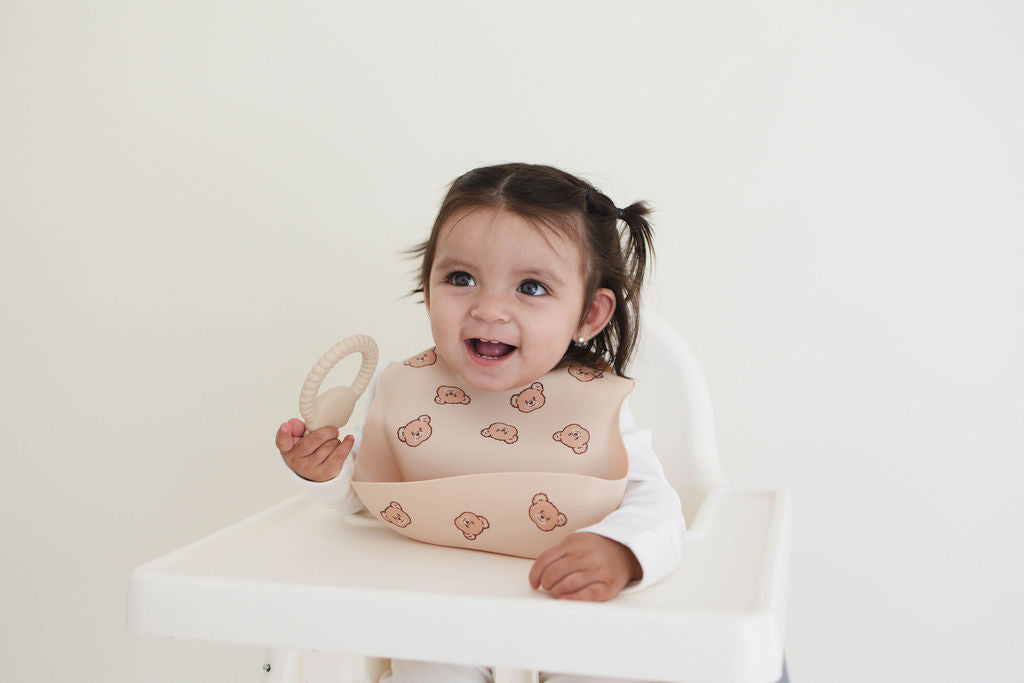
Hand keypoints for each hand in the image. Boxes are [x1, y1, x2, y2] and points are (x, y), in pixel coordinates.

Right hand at [275, 418, 353, 481]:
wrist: (315, 474)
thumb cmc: (307, 451)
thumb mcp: (298, 440)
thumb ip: (297, 428)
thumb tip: (293, 423)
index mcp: (287, 449)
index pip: (283, 441)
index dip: (284, 433)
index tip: (285, 426)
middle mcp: (296, 460)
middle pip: (316, 438)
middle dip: (328, 431)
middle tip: (331, 431)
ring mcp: (310, 468)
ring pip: (330, 444)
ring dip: (335, 440)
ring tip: (332, 443)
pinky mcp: (325, 473)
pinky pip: (339, 454)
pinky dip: (346, 444)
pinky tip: (349, 438)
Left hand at [528, 532, 642, 601]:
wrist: (626, 550)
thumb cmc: (595, 549)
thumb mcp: (576, 542)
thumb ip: (558, 553)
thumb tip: (538, 575)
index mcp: (574, 543)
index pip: (545, 560)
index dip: (535, 574)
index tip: (534, 584)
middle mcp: (586, 555)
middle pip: (554, 573)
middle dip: (547, 584)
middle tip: (548, 588)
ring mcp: (598, 569)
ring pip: (568, 584)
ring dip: (557, 593)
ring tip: (557, 594)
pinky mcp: (609, 585)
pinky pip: (587, 595)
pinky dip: (573, 599)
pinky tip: (565, 600)